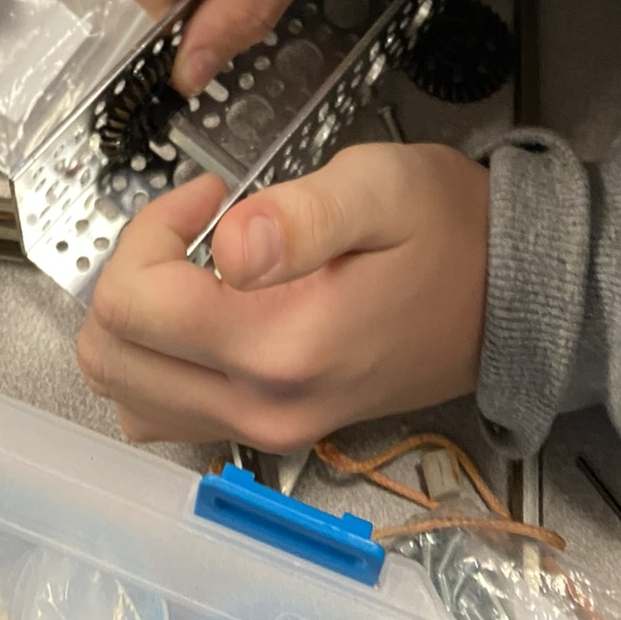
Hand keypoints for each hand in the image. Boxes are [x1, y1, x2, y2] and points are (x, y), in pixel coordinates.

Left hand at [78, 147, 489, 449]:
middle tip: (195, 226)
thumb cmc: (448, 230)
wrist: (511, 297)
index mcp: (281, 345)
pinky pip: (166, 412)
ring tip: (194, 266)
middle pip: (110, 355)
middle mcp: (262, 407)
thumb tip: (227, 245)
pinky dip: (156, 361)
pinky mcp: (273, 432)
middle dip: (132, 270)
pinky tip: (203, 311)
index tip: (211, 194)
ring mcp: (265, 430)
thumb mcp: (381, 187)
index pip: (133, 304)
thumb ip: (300, 215)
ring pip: (126, 392)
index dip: (151, 228)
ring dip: (136, 320)